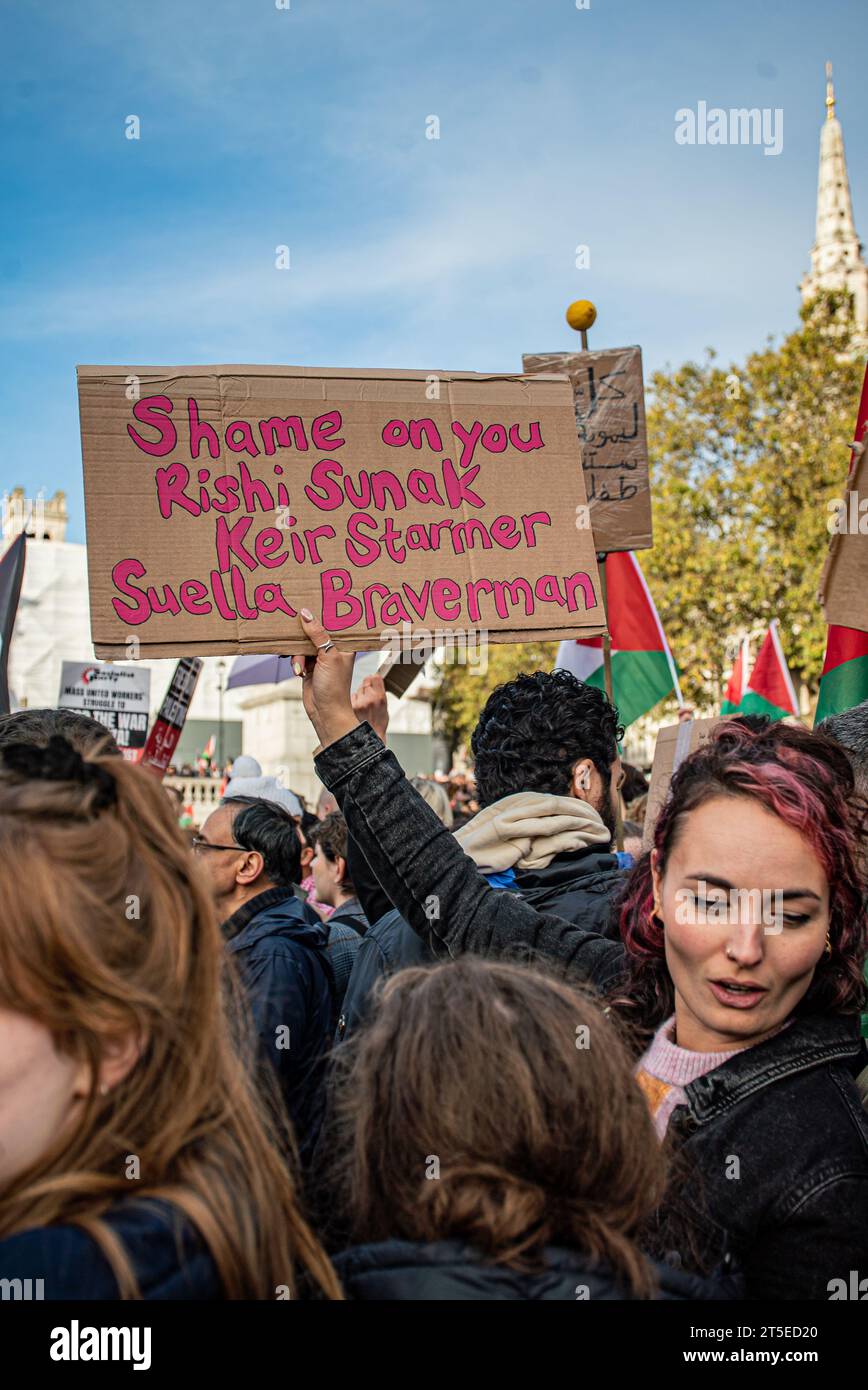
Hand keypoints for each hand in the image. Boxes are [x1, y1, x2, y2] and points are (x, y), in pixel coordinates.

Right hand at [293, 611, 358, 747]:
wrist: (325, 711)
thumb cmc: (335, 686)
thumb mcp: (328, 655)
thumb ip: (317, 633)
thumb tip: (306, 614)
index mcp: (345, 645)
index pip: (334, 624)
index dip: (323, 615)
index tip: (311, 604)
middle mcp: (333, 650)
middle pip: (316, 632)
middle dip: (305, 635)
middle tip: (295, 628)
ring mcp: (321, 659)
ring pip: (303, 645)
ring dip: (299, 655)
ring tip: (301, 666)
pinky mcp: (309, 667)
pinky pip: (298, 657)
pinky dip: (296, 663)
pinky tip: (299, 671)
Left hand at [352, 675, 388, 742]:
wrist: (369, 738)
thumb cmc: (379, 724)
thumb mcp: (385, 708)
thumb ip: (380, 694)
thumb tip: (376, 681)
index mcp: (380, 698)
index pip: (375, 677)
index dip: (375, 678)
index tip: (375, 679)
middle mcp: (369, 699)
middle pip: (366, 681)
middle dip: (368, 685)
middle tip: (369, 692)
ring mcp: (358, 703)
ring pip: (358, 689)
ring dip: (361, 693)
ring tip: (364, 704)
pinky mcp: (350, 707)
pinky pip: (352, 697)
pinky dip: (355, 700)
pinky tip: (358, 708)